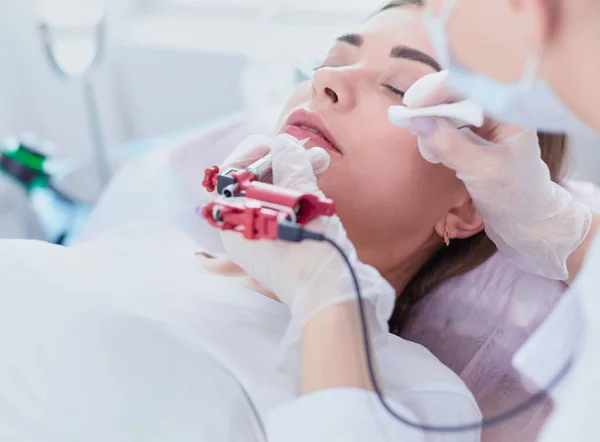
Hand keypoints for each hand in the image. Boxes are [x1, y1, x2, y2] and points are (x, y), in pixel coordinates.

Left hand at [220, 134, 394, 350]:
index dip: (251, 154)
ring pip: (273, 196)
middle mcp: (243, 231)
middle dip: (283, 162)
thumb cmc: (309, 247)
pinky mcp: (282, 248)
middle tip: (307, 151)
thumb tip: (284, 143)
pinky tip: (317, 183)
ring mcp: (262, 241)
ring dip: (295, 175)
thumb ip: (290, 164)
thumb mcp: (301, 198)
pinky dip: (298, 196)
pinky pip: (284, 213)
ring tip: (322, 162)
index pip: (229, 175)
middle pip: (253, 183)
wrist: (329, 296)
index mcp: (234, 220)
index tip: (275, 144)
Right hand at [389, 70, 591, 279]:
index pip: (472, 84)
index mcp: (512, 110)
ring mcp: (488, 122)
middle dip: (432, 103)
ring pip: (451, 107)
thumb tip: (418, 121)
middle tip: (408, 116)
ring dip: (432, 118)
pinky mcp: (476, 135)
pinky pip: (450, 124)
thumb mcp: (481, 170)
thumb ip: (450, 145)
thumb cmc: (512, 194)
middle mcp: (500, 110)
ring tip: (418, 132)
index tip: (413, 103)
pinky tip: (430, 144)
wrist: (524, 217)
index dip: (440, 89)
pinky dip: (436, 131)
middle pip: (458, 92)